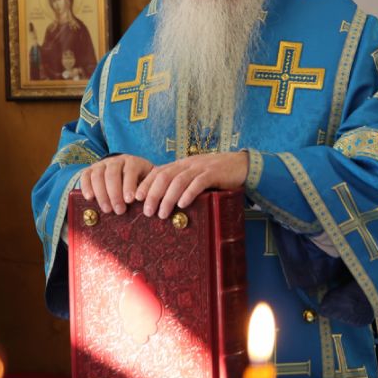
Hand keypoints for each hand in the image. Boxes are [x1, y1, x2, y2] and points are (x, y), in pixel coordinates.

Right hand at [80, 155, 154, 214]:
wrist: (125, 172)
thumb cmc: (139, 182)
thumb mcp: (147, 182)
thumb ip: (147, 190)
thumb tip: (148, 204)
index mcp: (132, 162)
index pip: (130, 171)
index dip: (129, 185)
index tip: (130, 200)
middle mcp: (116, 160)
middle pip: (112, 174)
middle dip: (115, 193)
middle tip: (119, 210)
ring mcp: (102, 164)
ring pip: (98, 175)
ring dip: (102, 194)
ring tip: (107, 209)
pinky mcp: (90, 170)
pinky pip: (85, 176)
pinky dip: (86, 186)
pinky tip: (90, 198)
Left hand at [134, 151, 248, 219]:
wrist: (241, 165)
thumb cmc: (216, 175)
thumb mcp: (195, 177)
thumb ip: (181, 184)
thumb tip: (162, 203)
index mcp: (181, 164)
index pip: (158, 171)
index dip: (145, 184)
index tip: (135, 198)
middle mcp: (188, 164)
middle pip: (164, 176)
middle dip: (153, 194)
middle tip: (146, 211)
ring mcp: (201, 167)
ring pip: (179, 180)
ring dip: (168, 198)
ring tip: (161, 214)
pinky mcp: (214, 173)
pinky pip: (199, 182)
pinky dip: (189, 193)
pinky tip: (183, 205)